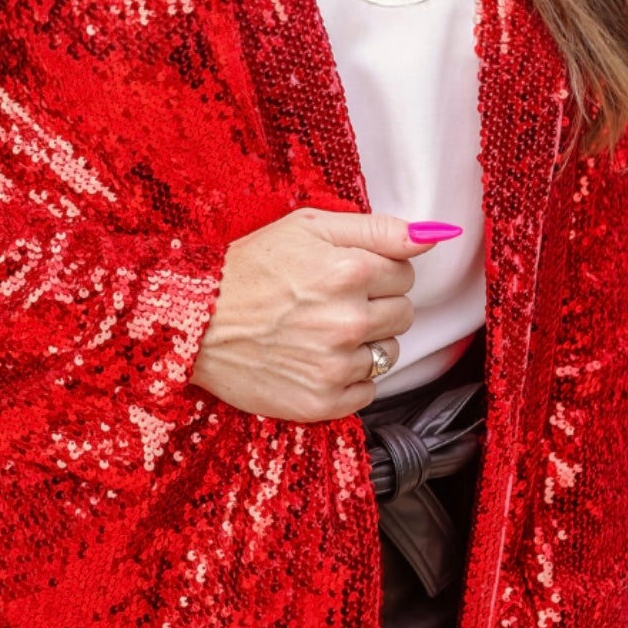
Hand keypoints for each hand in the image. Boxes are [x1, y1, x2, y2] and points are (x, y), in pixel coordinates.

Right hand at [189, 206, 439, 421]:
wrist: (194, 322)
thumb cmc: (248, 268)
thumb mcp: (306, 226)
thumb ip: (375, 228)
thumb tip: (432, 236)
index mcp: (350, 271)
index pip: (405, 274)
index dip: (376, 271)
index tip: (345, 275)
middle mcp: (349, 320)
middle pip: (403, 314)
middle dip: (375, 306)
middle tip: (330, 302)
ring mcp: (337, 365)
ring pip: (389, 354)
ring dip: (363, 343)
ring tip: (320, 332)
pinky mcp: (323, 401)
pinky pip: (368, 391)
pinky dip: (349, 378)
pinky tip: (316, 360)